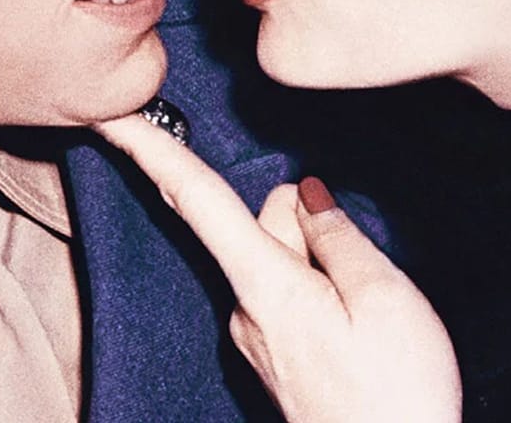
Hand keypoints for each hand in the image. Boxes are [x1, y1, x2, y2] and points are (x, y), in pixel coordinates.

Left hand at [94, 114, 460, 422]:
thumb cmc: (399, 395)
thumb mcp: (385, 298)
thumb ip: (337, 237)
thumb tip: (301, 195)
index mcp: (266, 288)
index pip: (196, 201)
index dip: (153, 152)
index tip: (111, 115)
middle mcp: (245, 311)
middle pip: (258, 223)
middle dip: (303, 218)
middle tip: (361, 268)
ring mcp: (257, 338)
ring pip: (279, 260)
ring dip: (320, 260)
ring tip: (373, 315)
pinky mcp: (274, 357)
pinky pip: (289, 294)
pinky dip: (320, 290)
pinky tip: (360, 328)